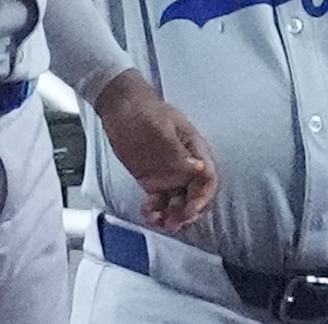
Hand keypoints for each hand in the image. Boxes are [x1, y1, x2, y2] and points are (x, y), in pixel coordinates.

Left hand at [95, 70, 216, 231]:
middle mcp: (185, 164)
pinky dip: (157, 212)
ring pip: (179, 202)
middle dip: (188, 212)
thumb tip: (198, 169)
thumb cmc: (142, 110)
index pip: (208, 178)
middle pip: (196, 195)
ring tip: (159, 221)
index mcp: (193, 149)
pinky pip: (161, 201)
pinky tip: (148, 213)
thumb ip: (178, 152)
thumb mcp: (159, 128)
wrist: (119, 106)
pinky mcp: (153, 179)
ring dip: (173, 216)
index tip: (189, 210)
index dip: (202, 197)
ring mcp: (169, 173)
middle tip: (173, 221)